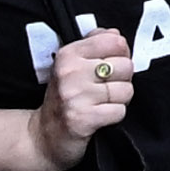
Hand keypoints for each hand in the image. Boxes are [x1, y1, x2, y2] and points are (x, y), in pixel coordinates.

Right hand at [14, 27, 144, 170]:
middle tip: (104, 89)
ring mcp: (75, 96)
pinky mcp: (82, 119)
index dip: (121, 55)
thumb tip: (115, 34)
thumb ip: (94, 44)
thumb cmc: (63, 98)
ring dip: (119, 100)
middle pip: (126, 66)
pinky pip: (119, 111)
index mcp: (69, 54)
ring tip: (101, 103)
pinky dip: (114, 116)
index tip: (110, 65)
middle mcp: (70, 72)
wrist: (43, 136)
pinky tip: (99, 116)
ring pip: (126, 90)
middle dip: (122, 80)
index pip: (116, 41)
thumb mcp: (73, 65)